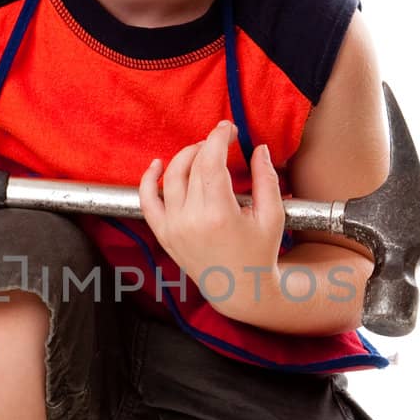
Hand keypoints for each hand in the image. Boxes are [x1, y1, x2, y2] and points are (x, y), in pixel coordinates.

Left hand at [138, 120, 285, 308]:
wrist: (239, 290)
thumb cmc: (259, 253)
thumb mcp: (272, 216)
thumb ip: (266, 179)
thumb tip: (257, 147)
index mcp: (219, 215)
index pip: (211, 162)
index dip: (218, 139)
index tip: (228, 129)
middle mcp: (191, 220)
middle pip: (193, 166)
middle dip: (207, 144)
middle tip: (221, 138)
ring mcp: (173, 228)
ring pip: (170, 177)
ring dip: (185, 156)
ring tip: (201, 150)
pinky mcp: (164, 234)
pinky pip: (147, 202)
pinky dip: (148, 180)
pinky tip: (157, 164)